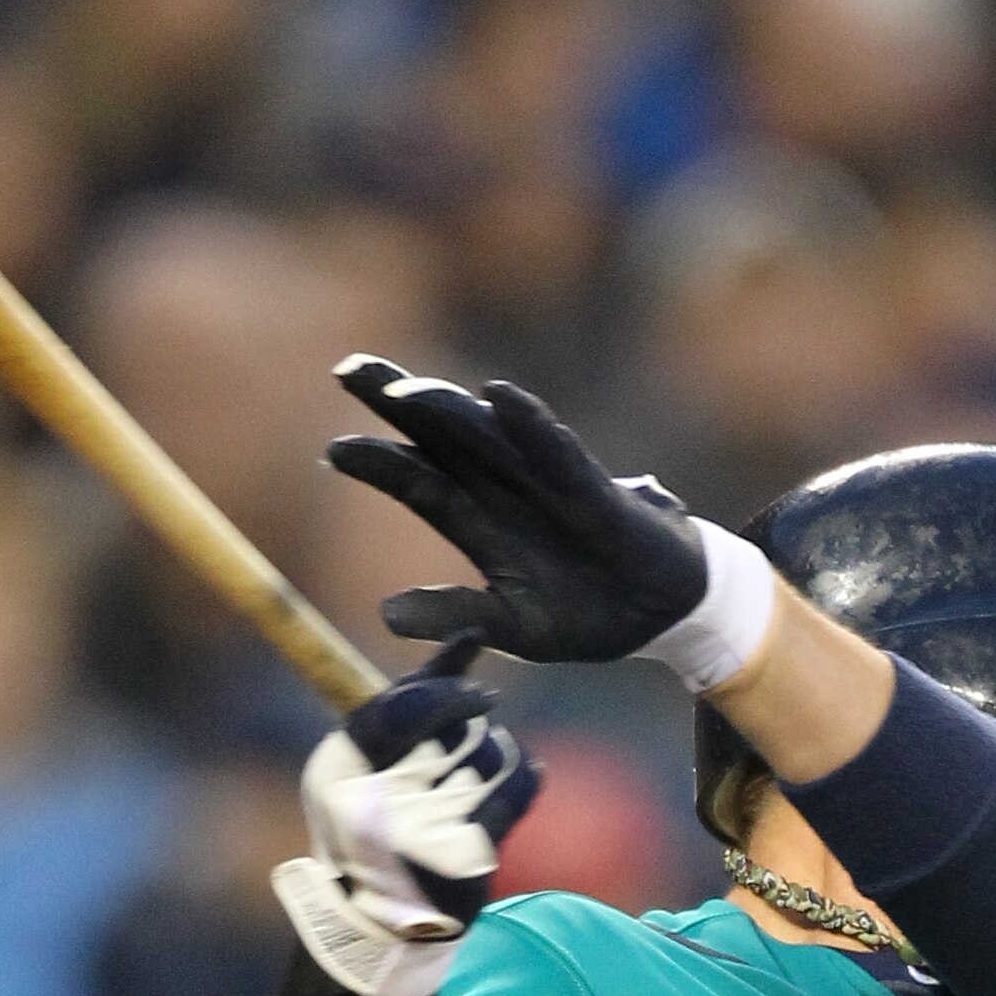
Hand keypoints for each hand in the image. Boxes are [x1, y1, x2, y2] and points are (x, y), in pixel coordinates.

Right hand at [277, 664, 540, 995]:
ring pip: (485, 757)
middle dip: (471, 719)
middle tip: (484, 715)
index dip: (443, 689)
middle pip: (448, 731)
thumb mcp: (365, 766)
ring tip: (496, 756)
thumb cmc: (375, 829)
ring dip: (499, 747)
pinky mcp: (464, 861)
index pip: (398, 709)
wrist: (381, 931)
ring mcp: (420, 837)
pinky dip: (526, 774)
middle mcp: (373, 806)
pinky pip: (513, 790)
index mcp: (336, 776)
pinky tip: (525, 772)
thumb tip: (466, 637)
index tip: (476, 690)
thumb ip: (408, 699)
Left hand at [327, 365, 711, 667]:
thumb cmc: (584, 611)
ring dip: (448, 407)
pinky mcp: (593, 488)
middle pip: (440, 434)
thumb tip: (385, 615)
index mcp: (478, 518)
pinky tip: (501, 398)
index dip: (377, 461)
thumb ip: (455, 613)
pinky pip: (557, 450)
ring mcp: (547, 480)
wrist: (663, 612)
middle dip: (396, 399)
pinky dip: (530, 423)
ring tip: (406, 390)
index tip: (332, 450)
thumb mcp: (512, 625)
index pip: (417, 478)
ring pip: (488, 432)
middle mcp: (505, 486)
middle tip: (347, 370)